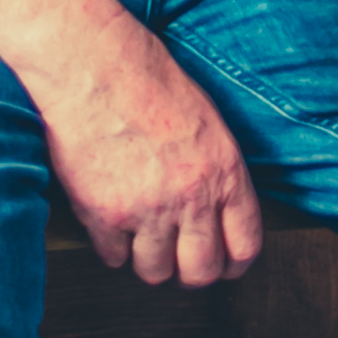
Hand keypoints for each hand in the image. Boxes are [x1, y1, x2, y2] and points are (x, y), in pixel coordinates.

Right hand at [34, 11, 265, 286]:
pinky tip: (108, 218)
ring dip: (146, 258)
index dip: (232, 263)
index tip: (220, 264)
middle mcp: (192, 197)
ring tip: (137, 234)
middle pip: (201, 272)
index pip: (245, 246)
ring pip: (154, 273)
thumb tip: (217, 213)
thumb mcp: (206, 121)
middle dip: (189, 272)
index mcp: (225, 171)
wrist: (92, 64)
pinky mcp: (105, 216)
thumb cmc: (146, 79)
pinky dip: (109, 244)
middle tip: (175, 258)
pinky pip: (112, 257)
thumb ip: (215, 172)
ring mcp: (148, 210)